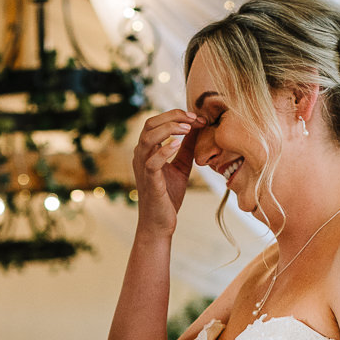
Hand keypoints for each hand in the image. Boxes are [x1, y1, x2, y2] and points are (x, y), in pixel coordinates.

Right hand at [132, 109, 202, 237]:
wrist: (160, 223)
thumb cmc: (168, 196)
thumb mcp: (181, 167)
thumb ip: (186, 147)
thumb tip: (197, 127)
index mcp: (147, 151)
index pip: (157, 122)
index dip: (177, 115)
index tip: (199, 118)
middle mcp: (141, 156)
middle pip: (150, 124)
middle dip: (173, 116)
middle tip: (195, 119)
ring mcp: (142, 168)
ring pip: (148, 138)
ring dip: (169, 128)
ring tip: (188, 128)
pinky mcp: (149, 182)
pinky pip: (152, 161)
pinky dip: (164, 150)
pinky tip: (178, 144)